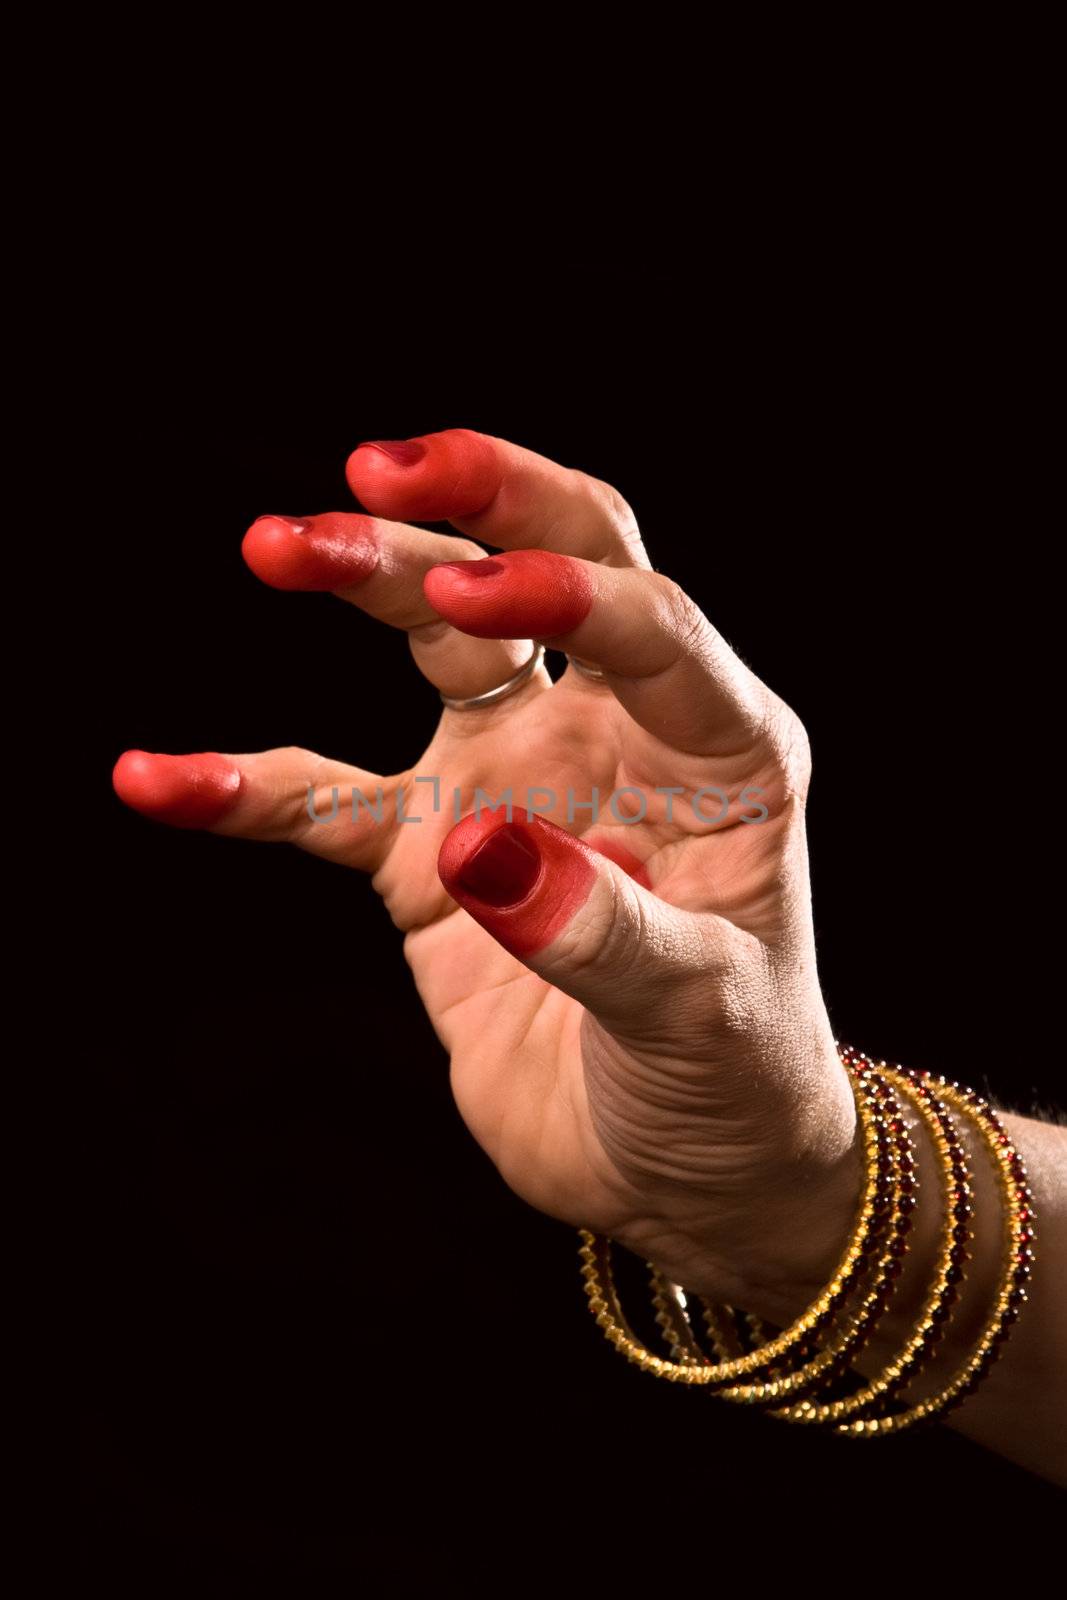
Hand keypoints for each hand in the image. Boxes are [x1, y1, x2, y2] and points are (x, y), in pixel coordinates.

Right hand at [113, 428, 859, 1308]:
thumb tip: (473, 847)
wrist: (676, 1165)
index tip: (468, 590)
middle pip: (543, 573)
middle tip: (372, 471)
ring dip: (363, 580)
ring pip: (437, 640)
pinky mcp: (430, 850)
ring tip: (274, 545)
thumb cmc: (731, 1079)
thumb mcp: (700, 1016)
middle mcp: (613, 733)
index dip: (564, 589)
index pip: (648, 623)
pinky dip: (245, 789)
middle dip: (473, 506)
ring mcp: (514, 779)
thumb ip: (602, 932)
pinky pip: (323, 803)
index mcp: (717, 748)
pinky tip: (154, 779)